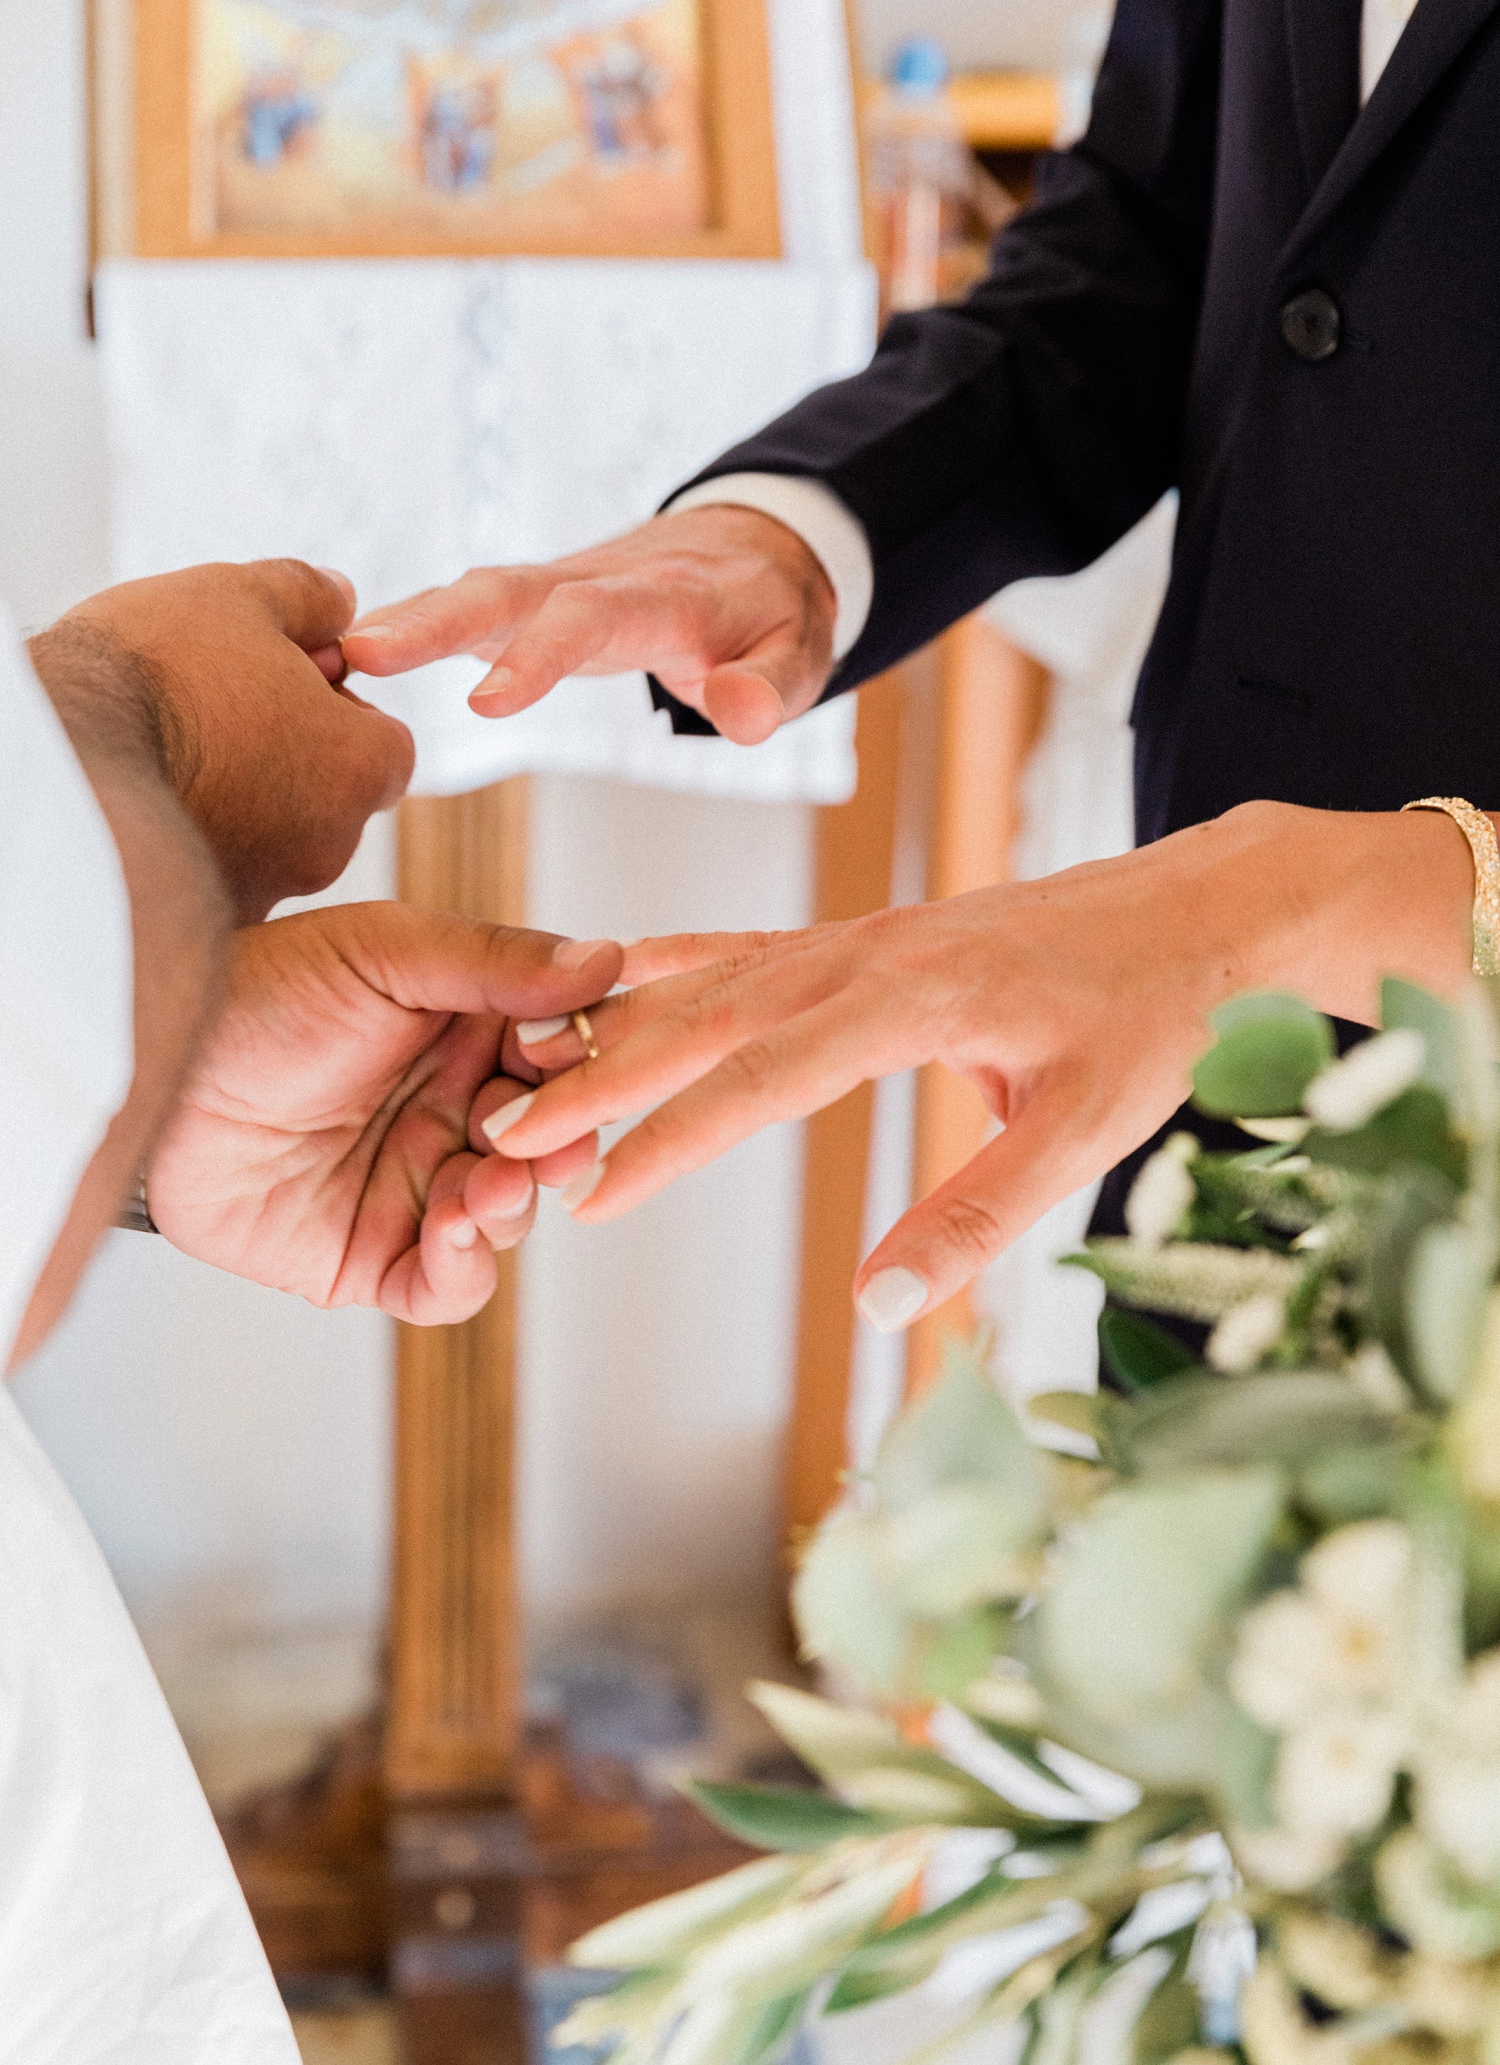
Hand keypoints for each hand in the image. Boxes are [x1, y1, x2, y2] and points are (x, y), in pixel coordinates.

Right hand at [38, 559, 415, 918]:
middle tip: (221, 712)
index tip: (284, 685)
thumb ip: (306, 597)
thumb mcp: (239, 597)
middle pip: (332, 795)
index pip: (386, 744)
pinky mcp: (206, 918)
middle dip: (292, 755)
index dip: (340, 709)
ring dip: (244, 798)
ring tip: (176, 750)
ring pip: (275, 838)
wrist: (61, 764)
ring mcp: (268, 888)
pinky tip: (156, 796)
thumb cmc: (153, 678)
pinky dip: (200, 838)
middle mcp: (329, 844)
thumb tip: (338, 598)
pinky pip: (219, 870)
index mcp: (356, 767)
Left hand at [146, 904, 620, 1325]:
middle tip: (551, 1140)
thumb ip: (493, 961)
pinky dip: (468, 1266)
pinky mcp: (376, 1256)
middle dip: (562, 1145)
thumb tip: (606, 961)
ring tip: (487, 1180)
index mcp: (469, 1031)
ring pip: (512, 1215)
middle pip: (552, 1143)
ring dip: (515, 1201)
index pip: (564, 1054)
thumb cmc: (254, 994)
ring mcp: (419, 1186)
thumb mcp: (382, 951)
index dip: (584, 1063)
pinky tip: (453, 1226)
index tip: (579, 1055)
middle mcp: (454, 1110)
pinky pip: (450, 1286)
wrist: (152, 1070)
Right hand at [342, 506, 836, 745]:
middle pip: (508, 590)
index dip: (540, 656)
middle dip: (434, 620)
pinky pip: (468, 608)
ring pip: (476, 594)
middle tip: (361, 654)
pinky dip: (410, 625)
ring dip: (407, 621)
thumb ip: (771, 686)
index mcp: (661, 598)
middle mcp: (595, 579)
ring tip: (333, 656)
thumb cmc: (775, 615)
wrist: (755, 550)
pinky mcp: (533, 601)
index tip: (486, 706)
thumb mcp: (800, 654)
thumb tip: (738, 716)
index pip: (593, 619)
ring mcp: (557, 586)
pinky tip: (346, 655)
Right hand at [475, 803, 1475, 1329]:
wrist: (1198, 908)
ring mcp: (861, 937)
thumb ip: (980, 1214)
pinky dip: (671, 964)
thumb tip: (882, 1305)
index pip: (763, 1074)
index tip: (589, 1192)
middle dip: (600, 1080)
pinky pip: (749, 946)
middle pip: (706, 1015)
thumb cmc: (1154, 1019)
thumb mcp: (1087, 1128)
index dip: (670, 1139)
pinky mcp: (868, 937)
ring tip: (525, 1073)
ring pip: (712, 977)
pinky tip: (618, 974)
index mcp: (916, 998)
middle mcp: (868, 954)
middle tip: (502, 1135)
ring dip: (618, 1026)